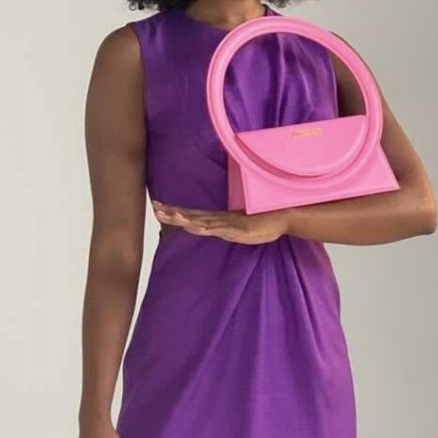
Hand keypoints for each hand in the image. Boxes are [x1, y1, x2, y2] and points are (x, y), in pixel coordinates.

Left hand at [152, 200, 287, 244]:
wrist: (282, 217)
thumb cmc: (261, 222)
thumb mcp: (238, 229)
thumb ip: (225, 229)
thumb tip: (211, 230)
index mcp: (218, 219)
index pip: (191, 214)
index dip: (174, 211)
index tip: (157, 207)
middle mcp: (220, 219)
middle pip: (192, 216)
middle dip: (173, 213)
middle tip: (155, 208)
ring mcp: (228, 224)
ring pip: (202, 221)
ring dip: (186, 218)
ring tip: (170, 215)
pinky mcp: (238, 229)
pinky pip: (219, 228)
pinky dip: (206, 227)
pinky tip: (195, 226)